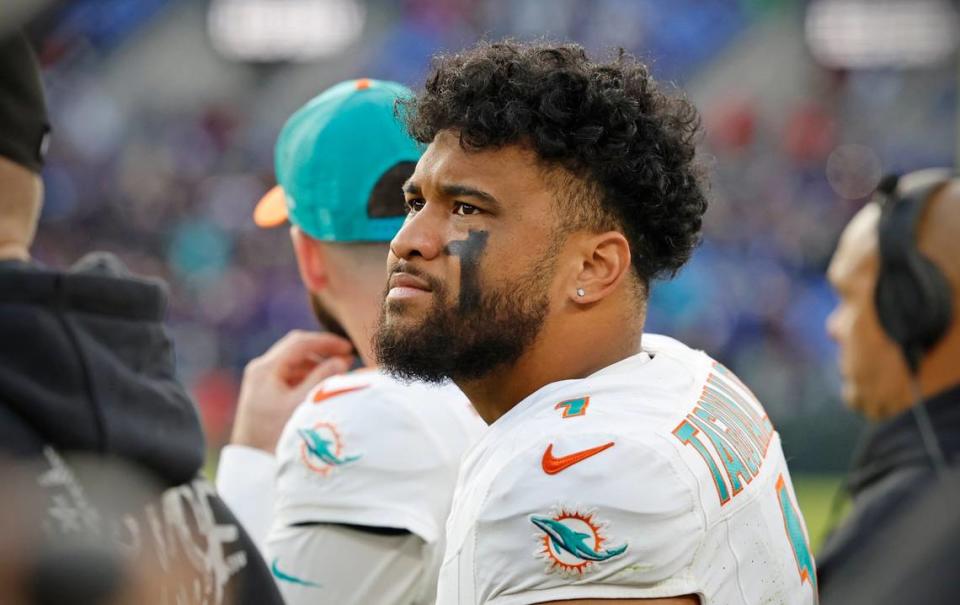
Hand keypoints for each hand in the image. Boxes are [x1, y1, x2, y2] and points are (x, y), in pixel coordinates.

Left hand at [231, 330, 354, 452]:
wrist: (252, 463)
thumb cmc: (275, 434)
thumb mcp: (301, 404)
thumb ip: (322, 379)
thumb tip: (342, 360)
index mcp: (266, 368)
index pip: (300, 342)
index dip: (326, 342)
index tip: (348, 348)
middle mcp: (261, 369)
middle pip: (296, 349)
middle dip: (322, 351)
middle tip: (347, 358)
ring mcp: (261, 380)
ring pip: (294, 362)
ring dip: (317, 364)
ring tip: (339, 372)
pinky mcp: (264, 392)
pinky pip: (290, 375)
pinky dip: (308, 375)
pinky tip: (322, 384)